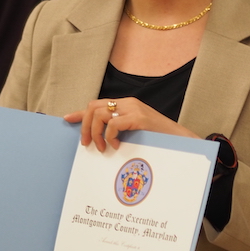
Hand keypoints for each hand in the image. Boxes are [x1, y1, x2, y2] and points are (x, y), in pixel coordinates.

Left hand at [64, 97, 196, 151]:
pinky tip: (118, 146)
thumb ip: (119, 130)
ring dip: (96, 133)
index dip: (80, 113)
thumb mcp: (134, 133)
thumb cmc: (158, 140)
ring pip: (99, 114)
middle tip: (88, 144)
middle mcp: (128, 103)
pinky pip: (113, 124)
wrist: (181, 141)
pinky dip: (110, 137)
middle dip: (85, 126)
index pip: (97, 104)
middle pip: (93, 107)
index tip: (68, 119)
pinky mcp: (139, 118)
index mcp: (126, 105)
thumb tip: (99, 140)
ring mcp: (133, 109)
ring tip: (103, 147)